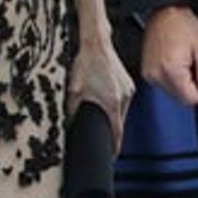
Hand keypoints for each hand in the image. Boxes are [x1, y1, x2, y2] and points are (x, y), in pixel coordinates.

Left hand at [68, 32, 136, 156]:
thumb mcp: (74, 90)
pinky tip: (106, 97)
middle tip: (102, 134)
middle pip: (120, 123)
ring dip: (114, 115)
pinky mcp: (129, 83)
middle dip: (112, 130)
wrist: (97, 42)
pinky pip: (124, 100)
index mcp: (112, 102)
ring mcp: (128, 89)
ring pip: (123, 111)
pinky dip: (117, 104)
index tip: (112, 155)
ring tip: (102, 111)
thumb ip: (71, 111)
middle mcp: (124, 97)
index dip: (114, 147)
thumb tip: (68, 124)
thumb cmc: (87, 62)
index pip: (117, 132)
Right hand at [140, 5, 197, 106]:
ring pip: (172, 92)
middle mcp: (157, 75)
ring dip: (181, 81)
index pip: (190, 99)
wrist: (164, 12)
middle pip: (180, 97)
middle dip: (191, 85)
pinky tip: (174, 60)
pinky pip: (163, 83)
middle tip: (193, 63)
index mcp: (171, 70)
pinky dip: (171, 76)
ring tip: (183, 59)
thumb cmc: (182, 24)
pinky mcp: (146, 71)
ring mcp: (149, 74)